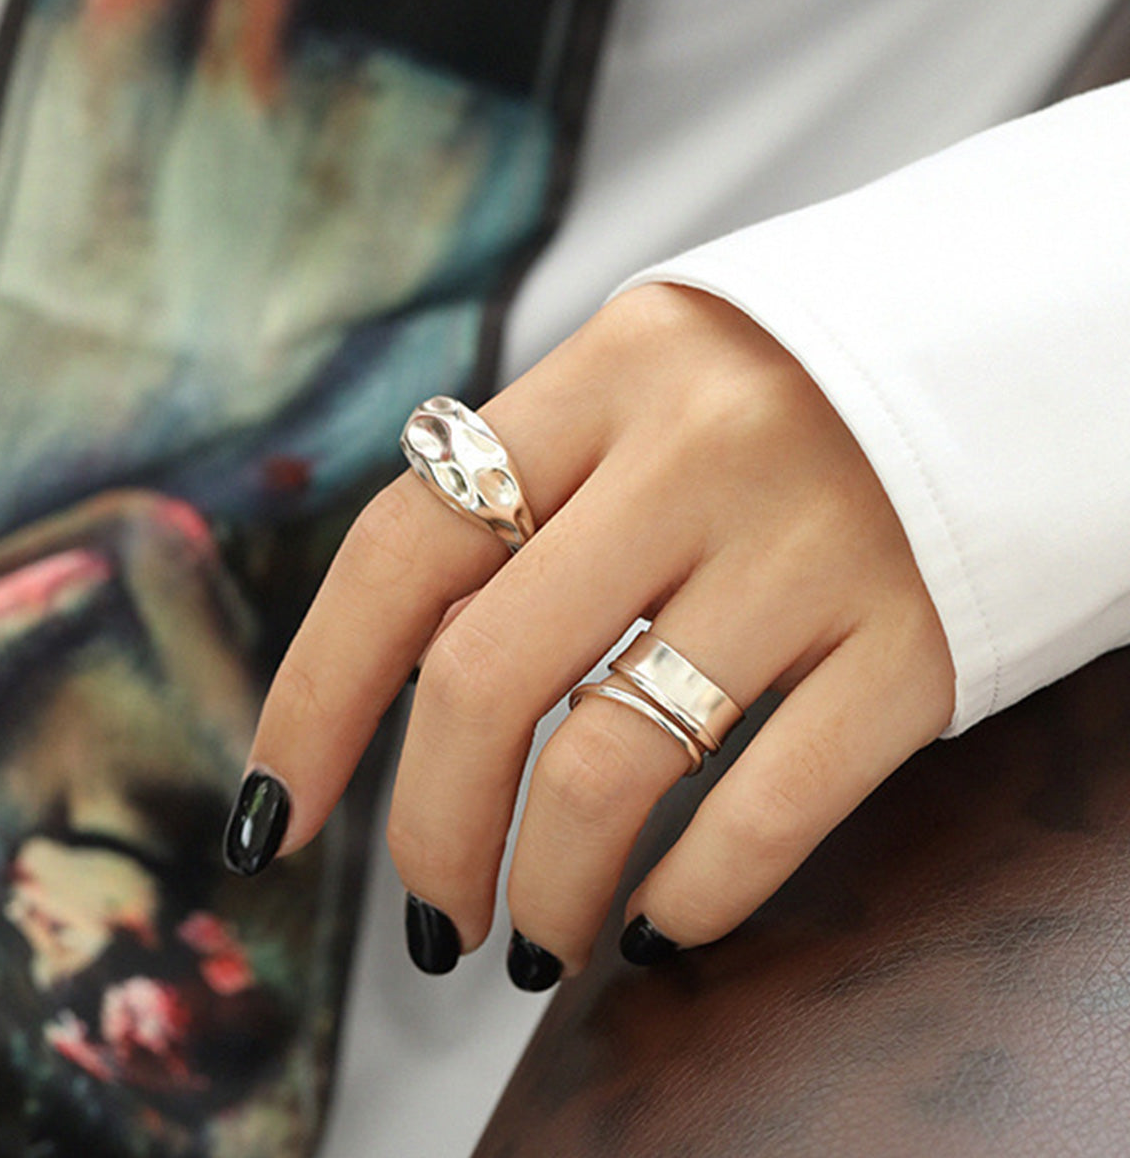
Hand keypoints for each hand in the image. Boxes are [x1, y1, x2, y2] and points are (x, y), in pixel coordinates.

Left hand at [227, 284, 954, 988]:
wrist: (1015, 346)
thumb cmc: (789, 389)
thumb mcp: (646, 391)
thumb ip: (535, 500)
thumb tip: (419, 678)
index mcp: (607, 373)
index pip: (402, 548)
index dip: (315, 697)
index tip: (272, 817)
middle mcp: (700, 450)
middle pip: (487, 677)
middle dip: (430, 829)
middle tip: (431, 917)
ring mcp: (814, 546)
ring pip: (618, 765)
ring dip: (550, 887)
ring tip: (536, 942)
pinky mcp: (916, 638)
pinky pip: (771, 806)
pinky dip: (695, 895)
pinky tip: (659, 926)